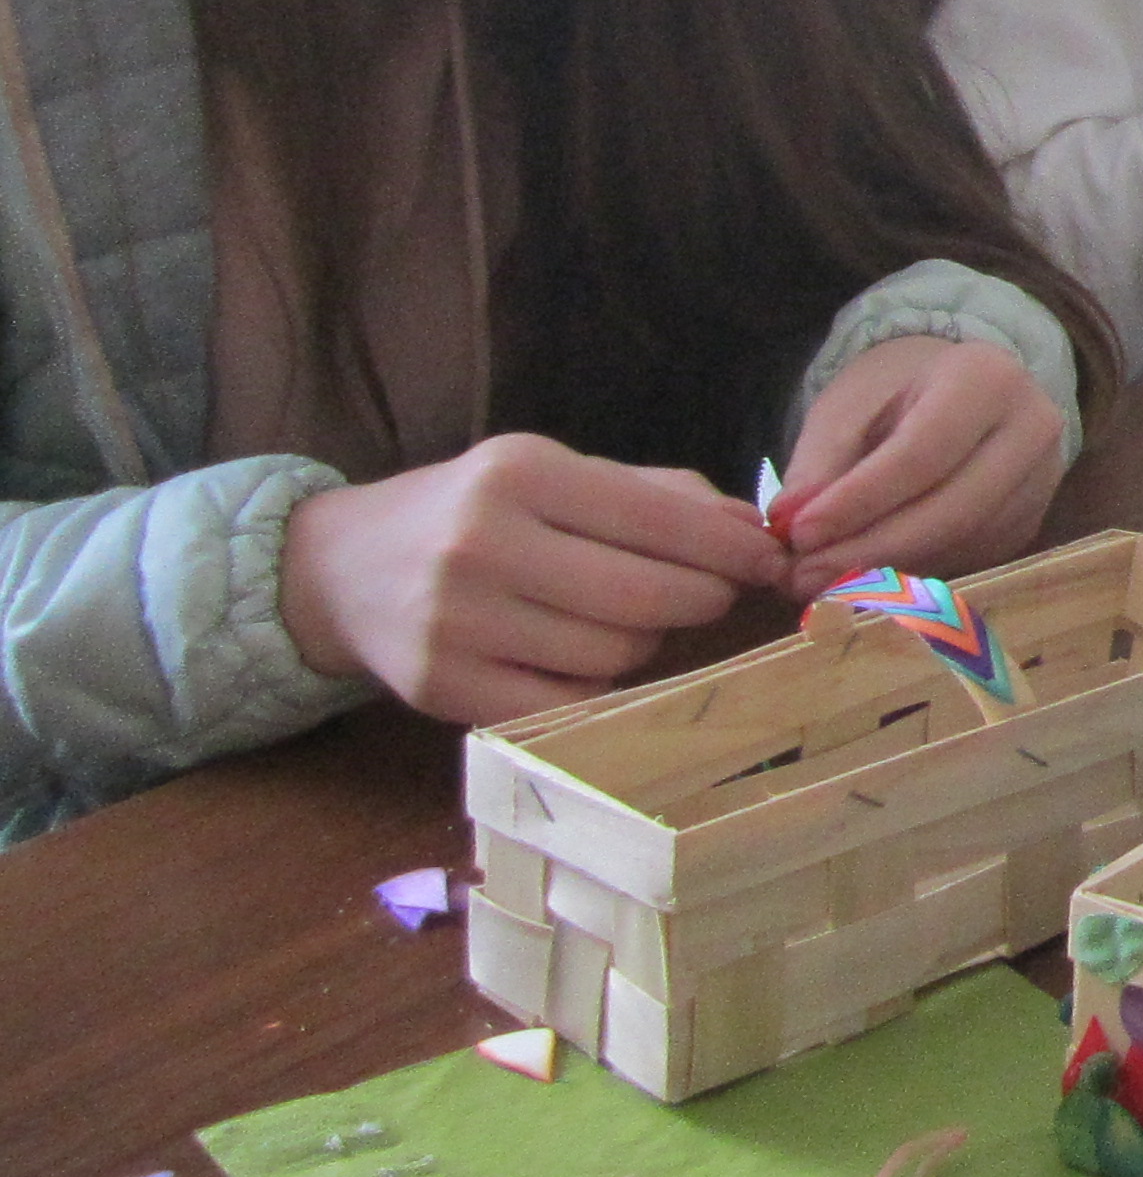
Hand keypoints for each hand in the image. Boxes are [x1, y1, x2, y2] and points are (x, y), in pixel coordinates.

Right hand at [276, 434, 784, 727]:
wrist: (341, 566)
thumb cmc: (474, 511)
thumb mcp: (555, 474)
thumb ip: (657, 496)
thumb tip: (751, 529)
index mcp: (520, 474)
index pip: (658, 520)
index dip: (728, 549)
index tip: (767, 562)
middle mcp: (482, 545)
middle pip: (644, 599)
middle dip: (701, 600)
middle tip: (714, 596)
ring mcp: (456, 623)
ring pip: (613, 655)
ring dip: (644, 642)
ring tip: (623, 617)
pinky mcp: (441, 688)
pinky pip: (566, 702)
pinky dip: (593, 685)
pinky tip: (577, 656)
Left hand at [772, 334, 1066, 595]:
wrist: (959, 391)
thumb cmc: (896, 393)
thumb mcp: (849, 409)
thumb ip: (819, 464)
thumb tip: (790, 523)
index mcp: (987, 379)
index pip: (922, 454)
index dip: (859, 501)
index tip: (800, 534)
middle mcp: (1031, 430)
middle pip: (952, 510)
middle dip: (871, 550)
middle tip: (802, 575)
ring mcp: (1041, 482)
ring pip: (962, 544)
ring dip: (886, 572)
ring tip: (820, 581)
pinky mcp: (1029, 523)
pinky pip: (970, 560)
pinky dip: (910, 575)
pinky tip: (863, 577)